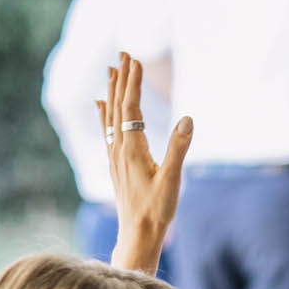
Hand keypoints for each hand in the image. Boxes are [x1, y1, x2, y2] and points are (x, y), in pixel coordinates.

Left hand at [100, 51, 192, 274]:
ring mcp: (115, 156)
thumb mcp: (173, 179)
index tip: (135, 59)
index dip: (133, 82)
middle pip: (117, 106)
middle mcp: (119, 148)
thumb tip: (187, 118)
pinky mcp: (116, 164)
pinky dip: (104, 112)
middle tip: (123, 54)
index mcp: (132, 148)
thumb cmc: (158, 210)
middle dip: (121, 79)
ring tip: (112, 70)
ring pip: (110, 115)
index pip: (130, 107)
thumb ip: (179, 147)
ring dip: (112, 91)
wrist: (138, 234)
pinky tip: (100, 104)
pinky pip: (107, 129)